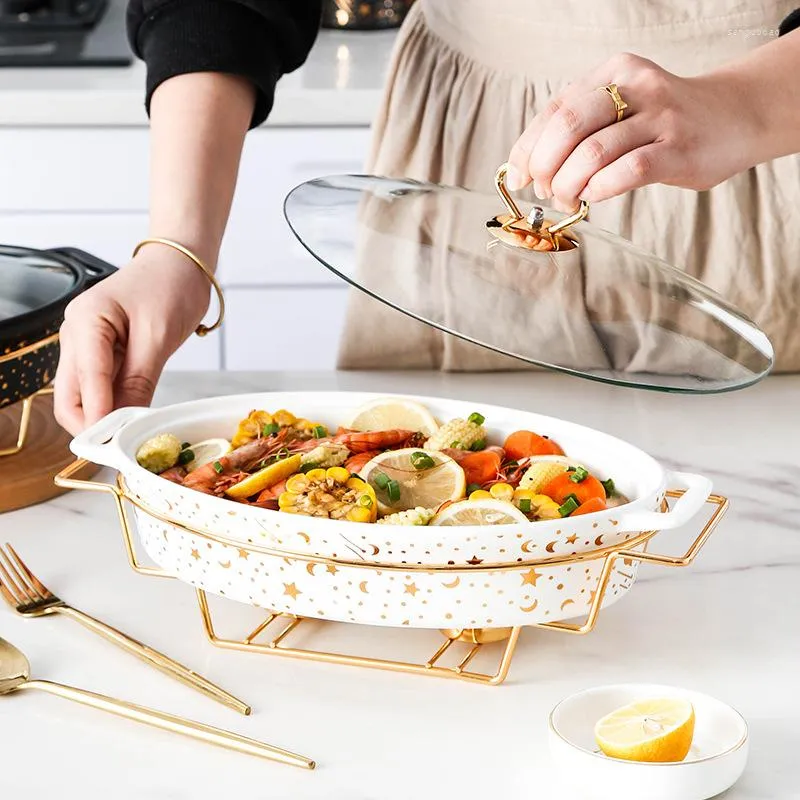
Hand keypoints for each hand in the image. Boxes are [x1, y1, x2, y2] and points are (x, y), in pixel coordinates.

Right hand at [54, 247, 210, 433]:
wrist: (179, 262)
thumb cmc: (171, 285)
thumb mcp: (159, 336)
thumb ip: (140, 380)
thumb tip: (126, 421)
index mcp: (86, 322)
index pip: (84, 382)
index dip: (97, 418)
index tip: (112, 447)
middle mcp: (76, 333)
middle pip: (70, 395)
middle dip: (91, 423)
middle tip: (121, 446)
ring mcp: (85, 343)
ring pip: (82, 394)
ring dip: (102, 415)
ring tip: (130, 433)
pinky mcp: (101, 351)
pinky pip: (99, 385)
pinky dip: (112, 403)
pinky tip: (132, 414)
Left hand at [506, 53, 759, 208]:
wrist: (735, 117)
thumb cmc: (664, 123)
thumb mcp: (620, 110)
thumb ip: (580, 131)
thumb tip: (531, 171)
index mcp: (613, 72)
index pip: (554, 109)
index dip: (528, 148)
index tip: (519, 177)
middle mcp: (635, 86)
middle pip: (567, 125)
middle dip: (545, 166)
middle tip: (546, 190)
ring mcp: (660, 116)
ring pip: (593, 152)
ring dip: (569, 185)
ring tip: (570, 199)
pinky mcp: (679, 149)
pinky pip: (628, 171)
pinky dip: (600, 189)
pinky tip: (595, 197)